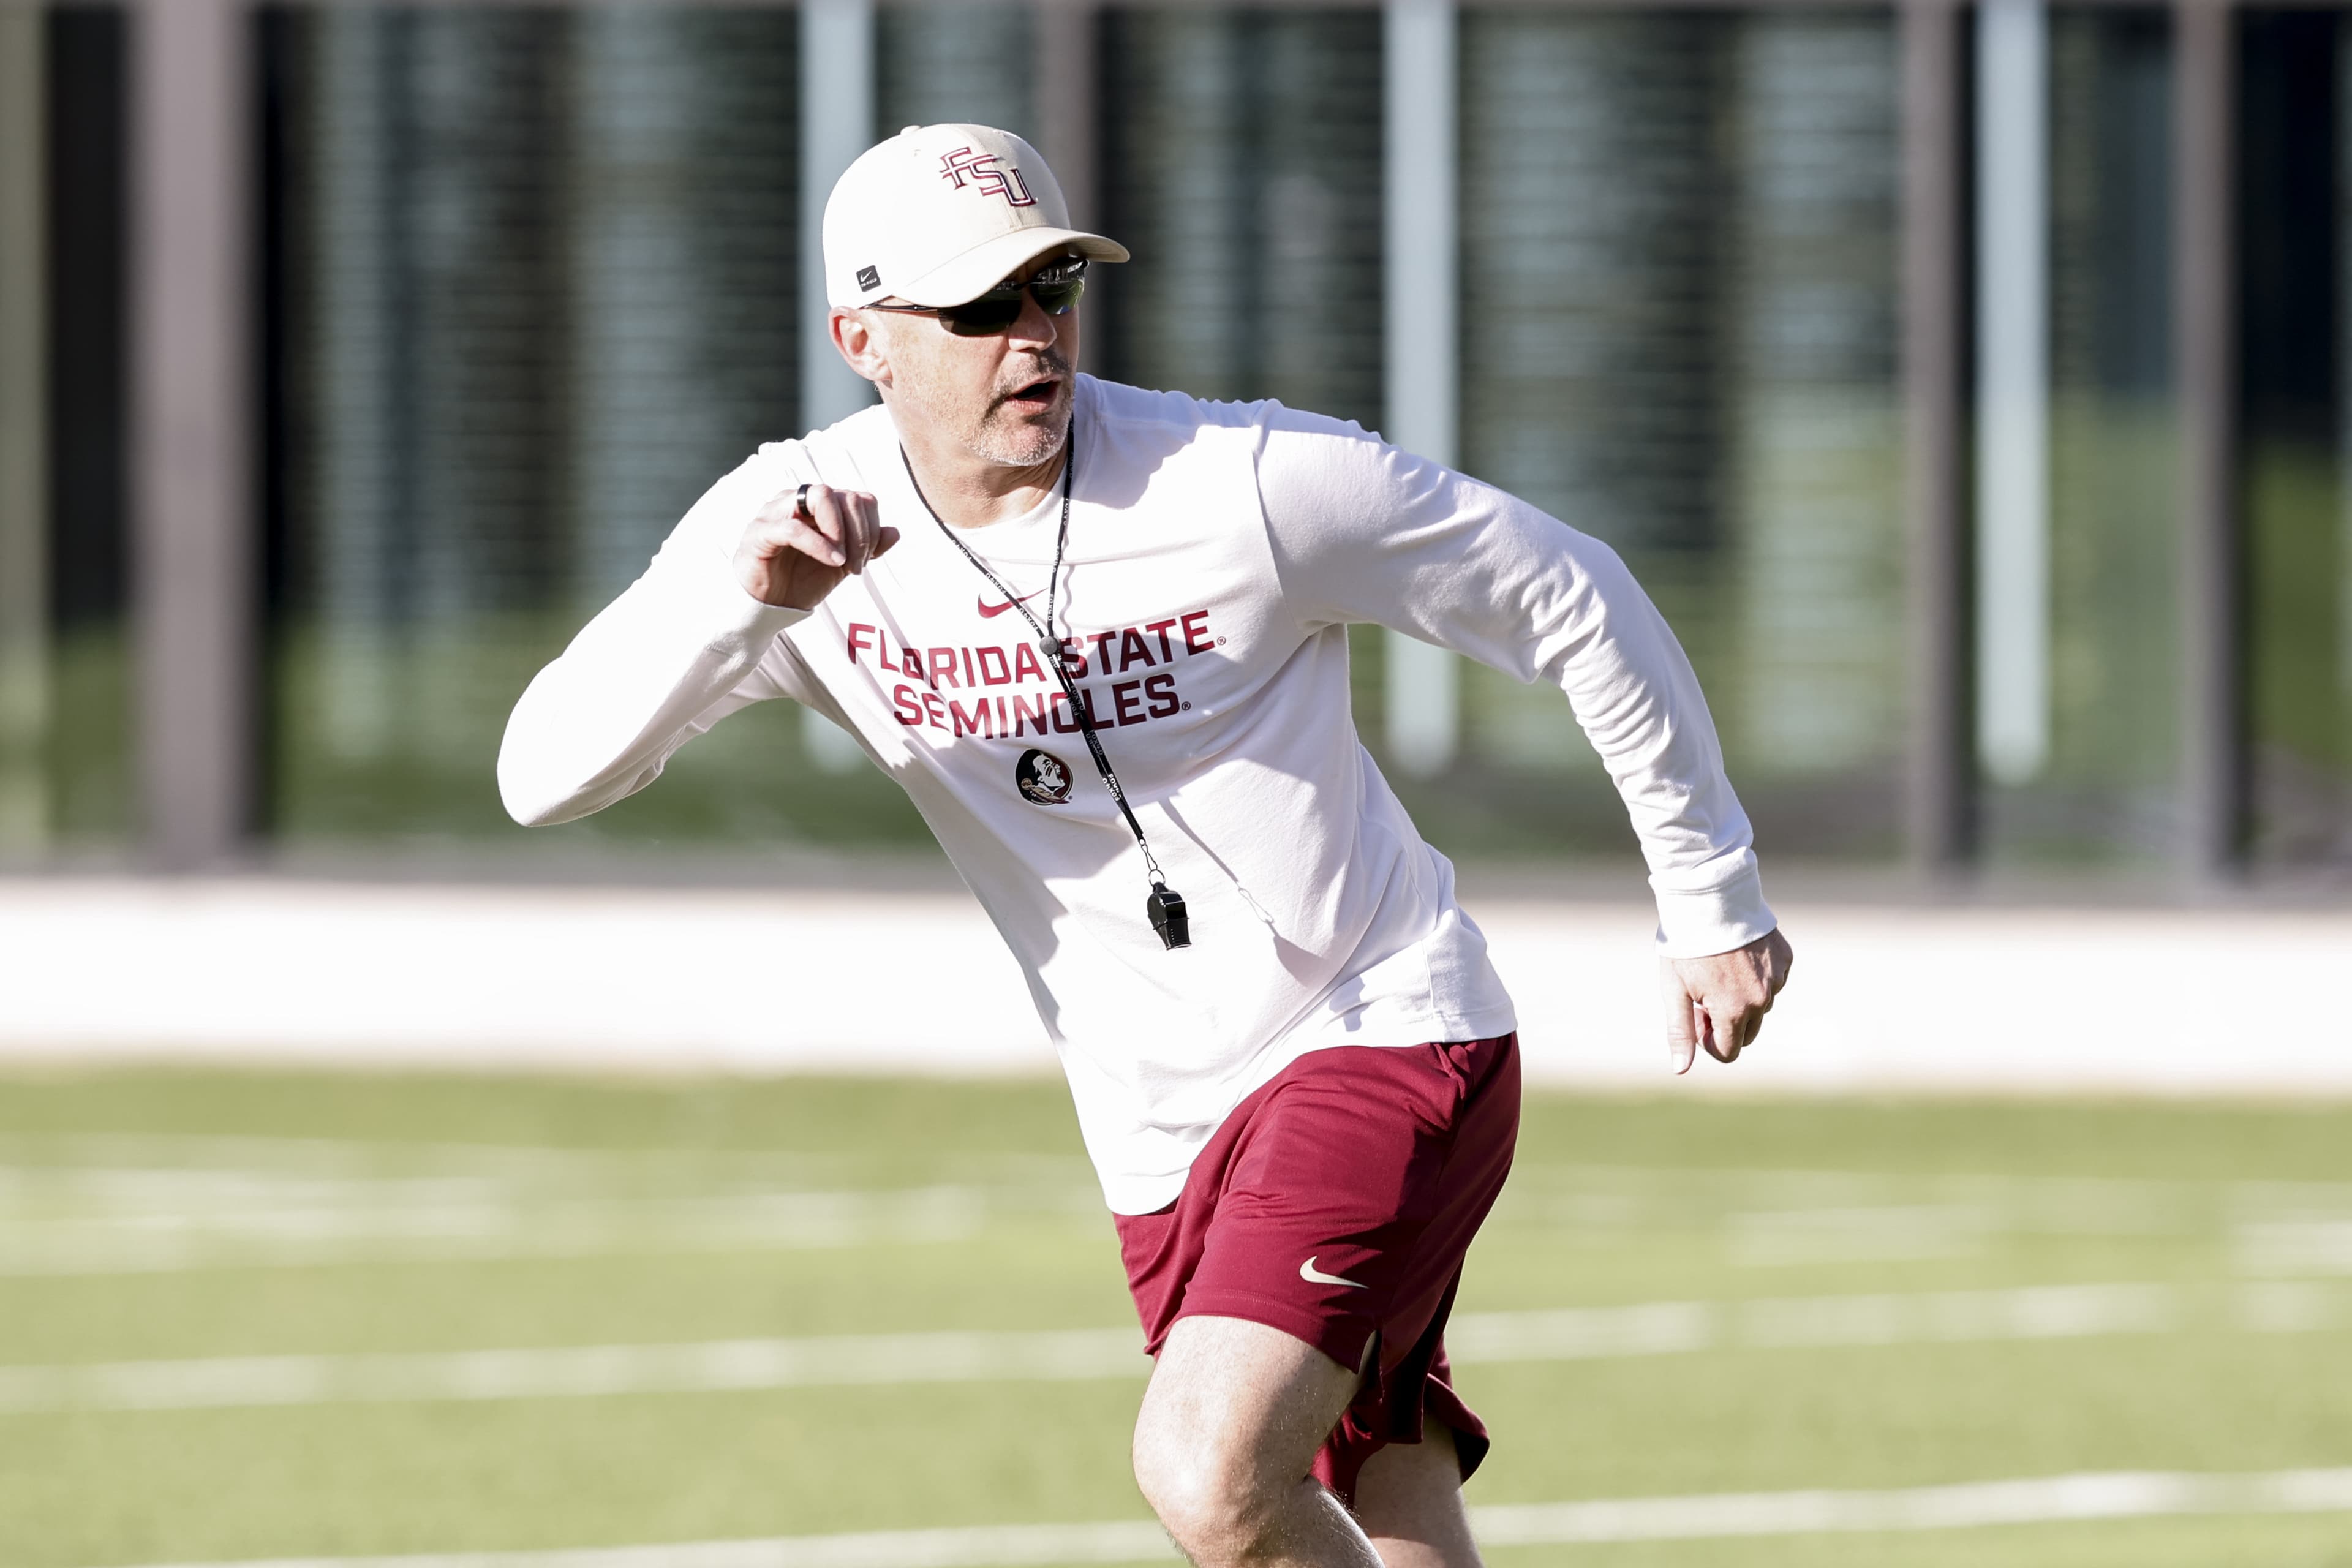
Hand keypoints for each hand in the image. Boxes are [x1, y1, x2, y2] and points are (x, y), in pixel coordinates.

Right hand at [734, 483, 898, 609]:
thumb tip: (895, 531)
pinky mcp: (760, 530)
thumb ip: (867, 548)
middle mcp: (799, 499)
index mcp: (819, 505)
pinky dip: (818, 544)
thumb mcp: (841, 565)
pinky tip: (830, 562)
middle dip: (860, 534)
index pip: (859, 498)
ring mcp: (777, 510)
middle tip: (855, 568)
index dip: (870, 529)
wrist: (766, 605)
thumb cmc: (800, 580)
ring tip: (841, 563)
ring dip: (840, 532)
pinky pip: (794, 527)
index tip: (864, 562)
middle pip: (845, 495)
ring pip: (820, 495)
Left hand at [1662, 927, 1792, 1073]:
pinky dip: (1757, 978)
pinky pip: (1773, 982)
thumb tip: (1680, 1069)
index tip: (1696, 1017)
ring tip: (1719, 972)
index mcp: (1734, 1011)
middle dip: (1726, 1022)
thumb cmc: (1686, 946)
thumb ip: (1680, 1032)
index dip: (1709, 1041)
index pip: (1728, 1051)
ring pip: (1760, 1006)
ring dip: (1742, 999)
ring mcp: (1777, 979)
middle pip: (1747, 1032)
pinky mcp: (1785, 960)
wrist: (1709, 899)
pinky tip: (1738, 958)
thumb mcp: (1674, 990)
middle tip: (1704, 995)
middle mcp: (1762, 1000)